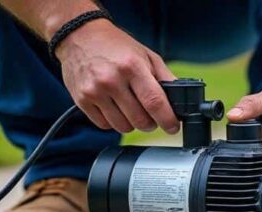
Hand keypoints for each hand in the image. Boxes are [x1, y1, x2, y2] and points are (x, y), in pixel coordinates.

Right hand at [56, 19, 178, 134]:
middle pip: (140, 120)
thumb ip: (165, 77)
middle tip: (151, 115)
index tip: (173, 127)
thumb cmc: (116, 45)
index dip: (167, 120)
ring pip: (122, 127)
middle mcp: (111, 80)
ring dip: (132, 123)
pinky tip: (115, 108)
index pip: (154, 102)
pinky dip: (114, 122)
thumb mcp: (146, 55)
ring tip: (131, 109)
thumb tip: (181, 99)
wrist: (80, 35)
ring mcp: (94, 91)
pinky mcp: (82, 100)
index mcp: (132, 67)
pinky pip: (104, 125)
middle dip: (151, 123)